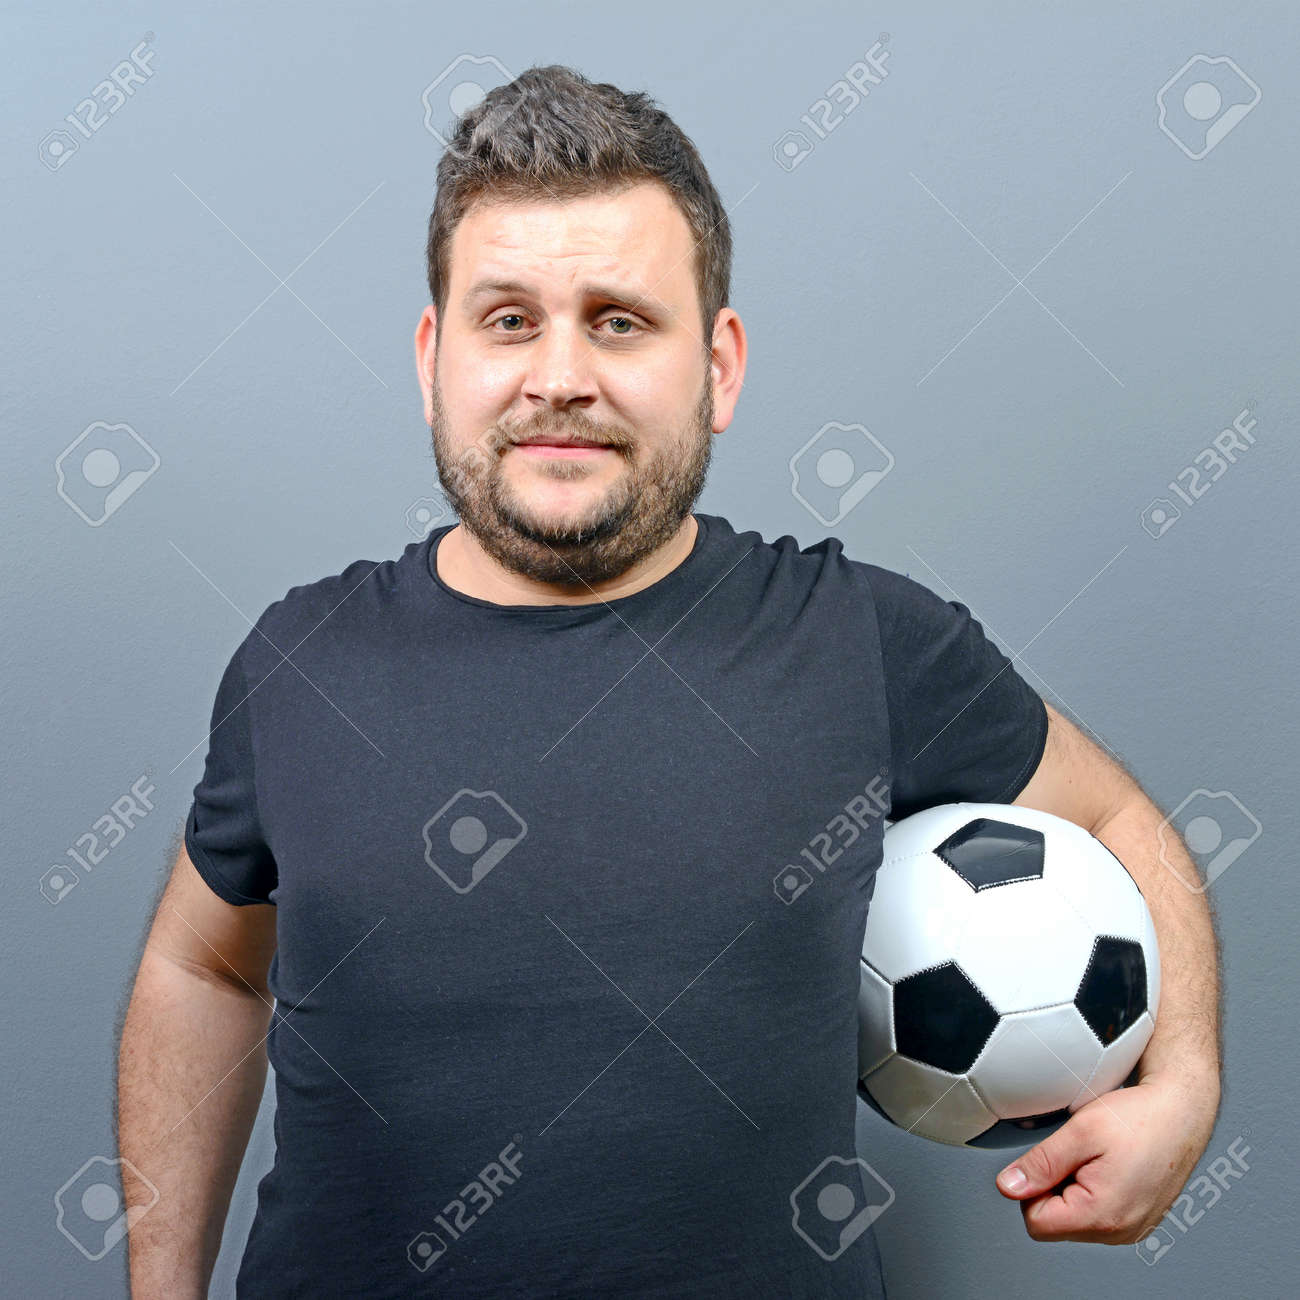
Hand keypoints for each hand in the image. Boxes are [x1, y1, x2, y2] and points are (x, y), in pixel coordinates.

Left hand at [993, 1072, 1219, 1242]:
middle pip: (1054, 1223)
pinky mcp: (1137, 1221)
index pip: (1036, 1222)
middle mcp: (1120, 1233)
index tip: (1052, 1160)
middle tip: (1077, 1154)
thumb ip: (1040, 1164)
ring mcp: (1131, 1230)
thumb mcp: (1079, 1132)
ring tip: (1095, 1157)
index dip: (1032, 1188)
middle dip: (1053, 1188)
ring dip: (1072, 1188)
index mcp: (1103, 1216)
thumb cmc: (1138, 1118)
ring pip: (1074, 1219)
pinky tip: (1107, 1165)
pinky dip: (1092, 1191)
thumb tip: (1007, 1187)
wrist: (1181, 1112)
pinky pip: (1096, 1215)